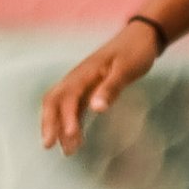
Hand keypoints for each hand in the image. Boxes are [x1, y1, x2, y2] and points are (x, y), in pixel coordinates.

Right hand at [41, 24, 158, 152]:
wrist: (141, 37)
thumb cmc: (135, 52)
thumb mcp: (126, 69)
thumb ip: (111, 88)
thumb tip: (97, 109)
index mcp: (84, 73)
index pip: (67, 98)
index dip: (65, 118)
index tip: (70, 138)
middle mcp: (77, 78)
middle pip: (53, 101)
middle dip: (49, 123)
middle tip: (48, 146)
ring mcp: (80, 83)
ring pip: (60, 105)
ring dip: (59, 126)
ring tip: (67, 152)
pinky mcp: (87, 88)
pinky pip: (73, 107)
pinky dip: (71, 122)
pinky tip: (75, 140)